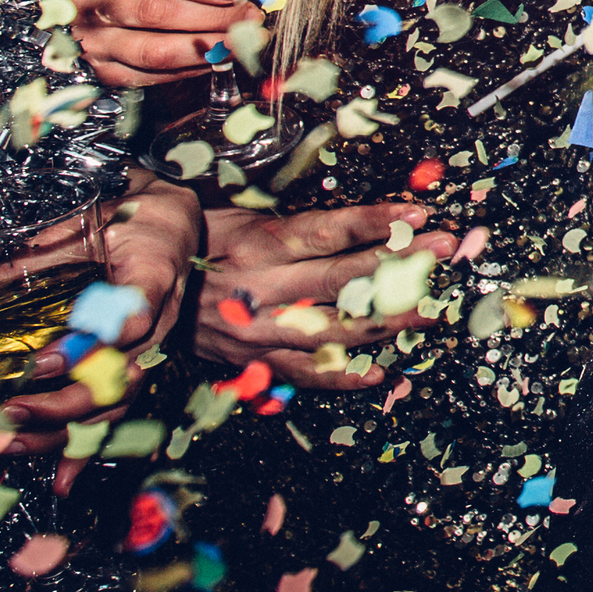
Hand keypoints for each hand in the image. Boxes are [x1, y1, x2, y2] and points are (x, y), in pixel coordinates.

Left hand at [0, 176, 201, 448]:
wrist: (180, 227)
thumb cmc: (136, 219)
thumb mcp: (88, 223)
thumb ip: (31, 259)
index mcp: (154, 274)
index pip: (134, 315)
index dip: (92, 343)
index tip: (45, 362)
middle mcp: (160, 322)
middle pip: (120, 377)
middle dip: (60, 403)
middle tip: (9, 409)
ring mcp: (152, 352)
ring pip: (114, 404)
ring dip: (60, 432)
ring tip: (8, 443)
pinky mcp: (140, 369)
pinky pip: (116, 415)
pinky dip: (87, 450)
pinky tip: (60, 481)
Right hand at [66, 0, 244, 88]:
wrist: (69, 15)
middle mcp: (91, 7)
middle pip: (155, 13)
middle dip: (212, 16)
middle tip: (251, 15)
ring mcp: (96, 45)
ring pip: (154, 50)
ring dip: (206, 47)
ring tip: (241, 40)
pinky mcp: (105, 74)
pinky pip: (153, 76)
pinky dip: (190, 68)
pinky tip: (217, 57)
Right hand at [195, 199, 454, 389]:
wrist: (146, 288)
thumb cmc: (203, 242)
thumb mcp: (241, 218)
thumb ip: (296, 226)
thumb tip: (364, 220)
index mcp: (259, 246)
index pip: (328, 232)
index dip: (376, 223)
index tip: (420, 214)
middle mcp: (262, 289)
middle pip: (343, 279)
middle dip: (400, 266)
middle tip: (446, 251)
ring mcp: (258, 331)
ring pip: (333, 330)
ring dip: (389, 323)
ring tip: (433, 312)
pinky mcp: (252, 361)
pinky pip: (304, 374)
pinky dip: (344, 377)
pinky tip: (384, 373)